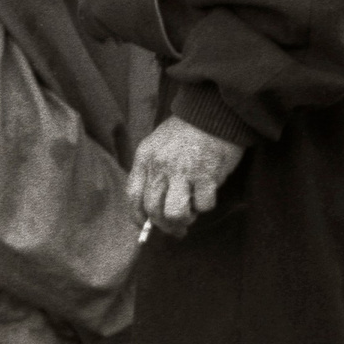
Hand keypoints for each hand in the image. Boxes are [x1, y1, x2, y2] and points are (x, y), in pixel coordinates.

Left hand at [128, 115, 244, 236]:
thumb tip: (152, 205)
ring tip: (191, 212)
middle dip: (165, 226)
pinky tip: (208, 193)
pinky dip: (206, 205)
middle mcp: (159, 166)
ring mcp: (182, 172)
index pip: (133, 196)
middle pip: (153, 210)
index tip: (146, 226)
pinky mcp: (206, 176)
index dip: (138, 217)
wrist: (210, 114)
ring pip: (175, 213)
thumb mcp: (157, 146)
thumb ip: (152, 171)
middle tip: (177, 228)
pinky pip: (203, 205)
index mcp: (144, 158)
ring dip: (184, 219)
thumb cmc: (184, 132)